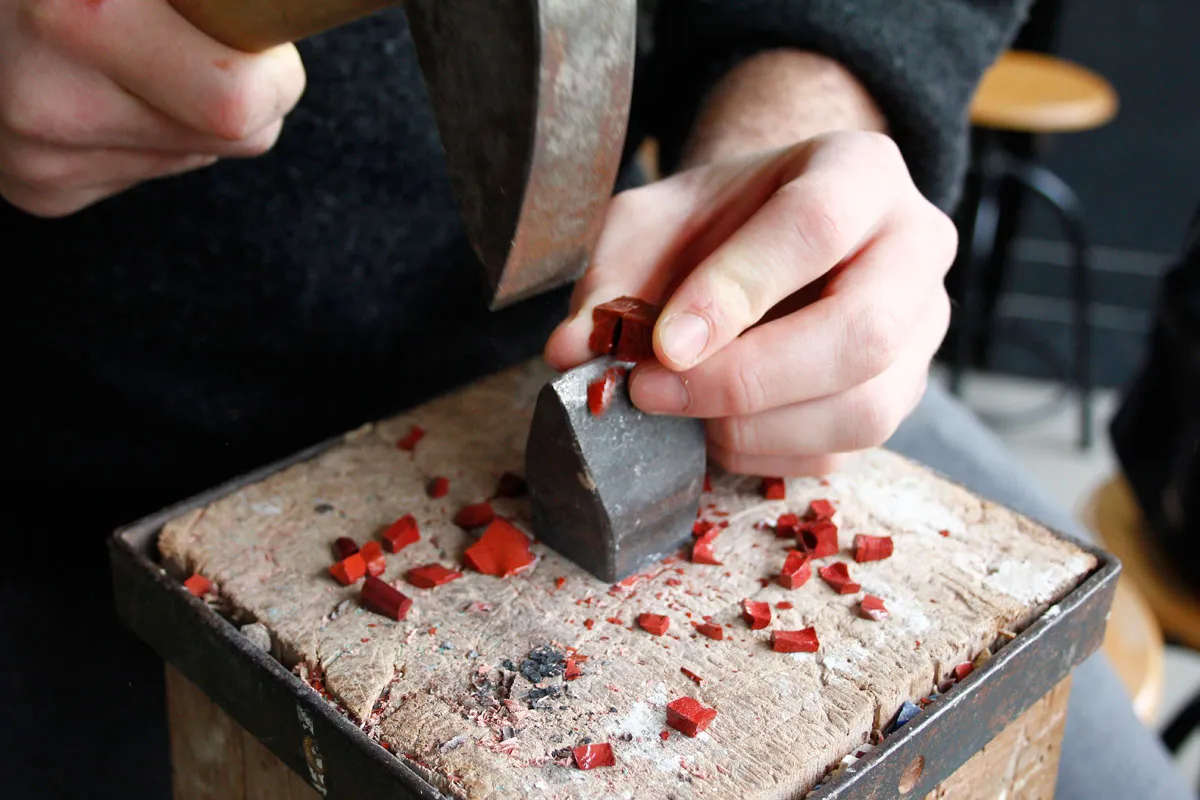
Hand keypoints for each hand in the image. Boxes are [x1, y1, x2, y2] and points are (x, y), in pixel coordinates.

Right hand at [0, 0, 304, 215]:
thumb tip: (275, 10)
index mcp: (73, 14)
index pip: (242, 103)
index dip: (271, 66)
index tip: (256, 30)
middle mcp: (47, 98)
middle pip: (240, 137)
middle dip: (248, 88)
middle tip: (205, 35)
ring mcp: (37, 156)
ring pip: (200, 153)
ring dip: (192, 104)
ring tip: (132, 47)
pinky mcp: (41, 189)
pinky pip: (151, 169)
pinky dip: (150, 128)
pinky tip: (101, 81)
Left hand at [545, 131, 955, 475]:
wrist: (771, 235)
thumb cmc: (718, 221)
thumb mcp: (655, 219)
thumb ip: (613, 274)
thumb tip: (573, 351)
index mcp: (861, 171)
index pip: (816, 227)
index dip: (735, 291)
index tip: (662, 340)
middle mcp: (913, 249)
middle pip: (864, 332)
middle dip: (747, 379)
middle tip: (654, 391)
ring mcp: (921, 332)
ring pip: (865, 408)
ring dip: (753, 428)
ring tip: (675, 412)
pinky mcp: (901, 397)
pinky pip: (843, 451)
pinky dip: (763, 453)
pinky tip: (710, 430)